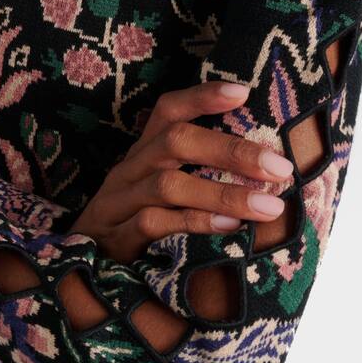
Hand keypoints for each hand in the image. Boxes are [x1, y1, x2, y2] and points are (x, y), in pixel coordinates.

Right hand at [68, 82, 294, 263]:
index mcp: (144, 154)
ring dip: (223, 192)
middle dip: (230, 150)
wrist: (82, 270)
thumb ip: (199, 175)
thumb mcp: (162, 193)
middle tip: (280, 166)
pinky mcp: (116, 238)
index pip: (167, 111)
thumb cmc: (137, 225)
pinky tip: (229, 228)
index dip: (201, 97)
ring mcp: (119, 203)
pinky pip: (153, 224)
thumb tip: (269, 171)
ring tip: (269, 206)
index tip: (243, 92)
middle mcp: (129, 170)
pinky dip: (194, 223)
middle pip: (174, 142)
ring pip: (168, 185)